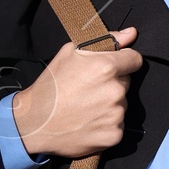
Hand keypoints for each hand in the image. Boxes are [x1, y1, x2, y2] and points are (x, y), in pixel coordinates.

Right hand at [10, 27, 141, 157]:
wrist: (35, 123)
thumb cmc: (51, 86)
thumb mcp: (71, 53)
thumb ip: (106, 41)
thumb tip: (131, 33)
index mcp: (106, 67)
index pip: (134, 59)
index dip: (123, 62)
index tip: (112, 68)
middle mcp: (115, 91)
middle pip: (126, 83)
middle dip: (112, 84)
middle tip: (89, 90)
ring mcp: (116, 115)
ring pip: (122, 104)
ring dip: (109, 105)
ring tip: (86, 107)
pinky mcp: (114, 135)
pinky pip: (117, 125)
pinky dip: (106, 124)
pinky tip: (88, 122)